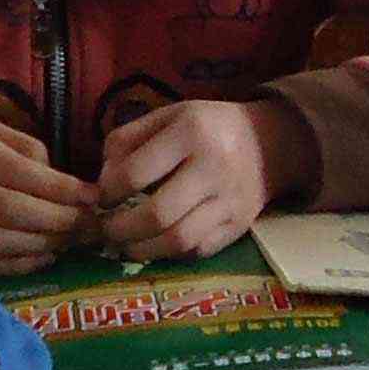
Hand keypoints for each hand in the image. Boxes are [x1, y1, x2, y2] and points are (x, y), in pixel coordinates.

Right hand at [0, 114, 96, 270]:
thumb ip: (20, 143)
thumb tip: (57, 173)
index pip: (18, 171)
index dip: (60, 187)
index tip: (93, 194)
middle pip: (12, 209)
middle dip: (59, 219)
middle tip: (91, 222)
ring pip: (1, 240)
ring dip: (45, 243)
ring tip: (74, 238)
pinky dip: (21, 263)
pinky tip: (46, 255)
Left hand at [90, 96, 314, 261]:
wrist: (267, 143)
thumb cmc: (206, 128)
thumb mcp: (167, 116)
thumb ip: (127, 140)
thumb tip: (101, 181)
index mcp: (191, 132)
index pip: (135, 173)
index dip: (108, 191)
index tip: (102, 197)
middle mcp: (214, 167)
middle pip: (158, 214)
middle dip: (121, 229)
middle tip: (106, 230)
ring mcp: (230, 201)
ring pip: (179, 240)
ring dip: (142, 250)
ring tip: (125, 245)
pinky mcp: (239, 226)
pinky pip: (198, 250)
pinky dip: (170, 253)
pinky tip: (156, 244)